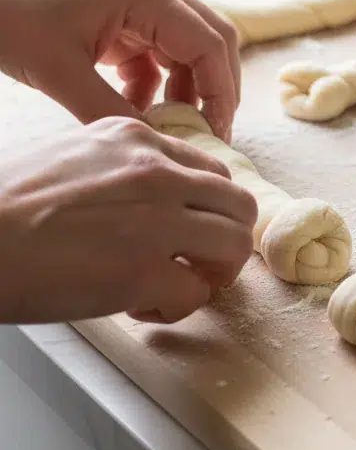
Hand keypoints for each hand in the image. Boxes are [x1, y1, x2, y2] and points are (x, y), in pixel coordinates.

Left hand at [0, 0, 239, 140]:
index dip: (221, 93)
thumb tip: (156, 150)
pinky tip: (134, 108)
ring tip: (170, 127)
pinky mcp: (122, 14)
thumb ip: (112, 112)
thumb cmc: (8, 16)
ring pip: (188, 48)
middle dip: (215, 89)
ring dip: (185, 89)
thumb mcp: (60, 73)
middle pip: (212, 41)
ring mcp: (138, 0)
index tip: (215, 134)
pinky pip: (157, 53)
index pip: (210, 45)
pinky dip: (155, 84)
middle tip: (208, 132)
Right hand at [0, 118, 257, 323]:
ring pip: (235, 245)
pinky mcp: (144, 270)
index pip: (211, 171)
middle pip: (239, 205)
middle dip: (226, 241)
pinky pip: (195, 294)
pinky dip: (177, 309)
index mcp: (135, 139)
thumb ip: (122, 169)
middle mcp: (156, 171)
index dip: (208, 209)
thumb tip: (153, 204)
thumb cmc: (5, 207)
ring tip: (177, 288)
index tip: (188, 232)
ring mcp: (156, 220)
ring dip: (214, 275)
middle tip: (199, 266)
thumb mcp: (72, 157)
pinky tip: (142, 309)